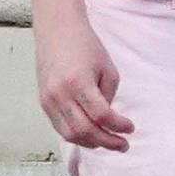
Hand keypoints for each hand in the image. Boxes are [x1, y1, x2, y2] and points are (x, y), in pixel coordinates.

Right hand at [35, 10, 133, 151]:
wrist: (57, 31)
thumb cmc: (85, 46)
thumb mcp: (107, 69)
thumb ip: (108, 97)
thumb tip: (107, 121)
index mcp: (78, 82)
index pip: (101, 116)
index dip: (118, 126)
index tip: (130, 128)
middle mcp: (60, 94)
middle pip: (85, 130)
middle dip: (107, 142)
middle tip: (123, 145)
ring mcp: (49, 100)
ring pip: (70, 134)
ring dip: (92, 143)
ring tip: (108, 143)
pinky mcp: (44, 102)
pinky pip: (60, 127)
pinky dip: (77, 135)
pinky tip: (92, 135)